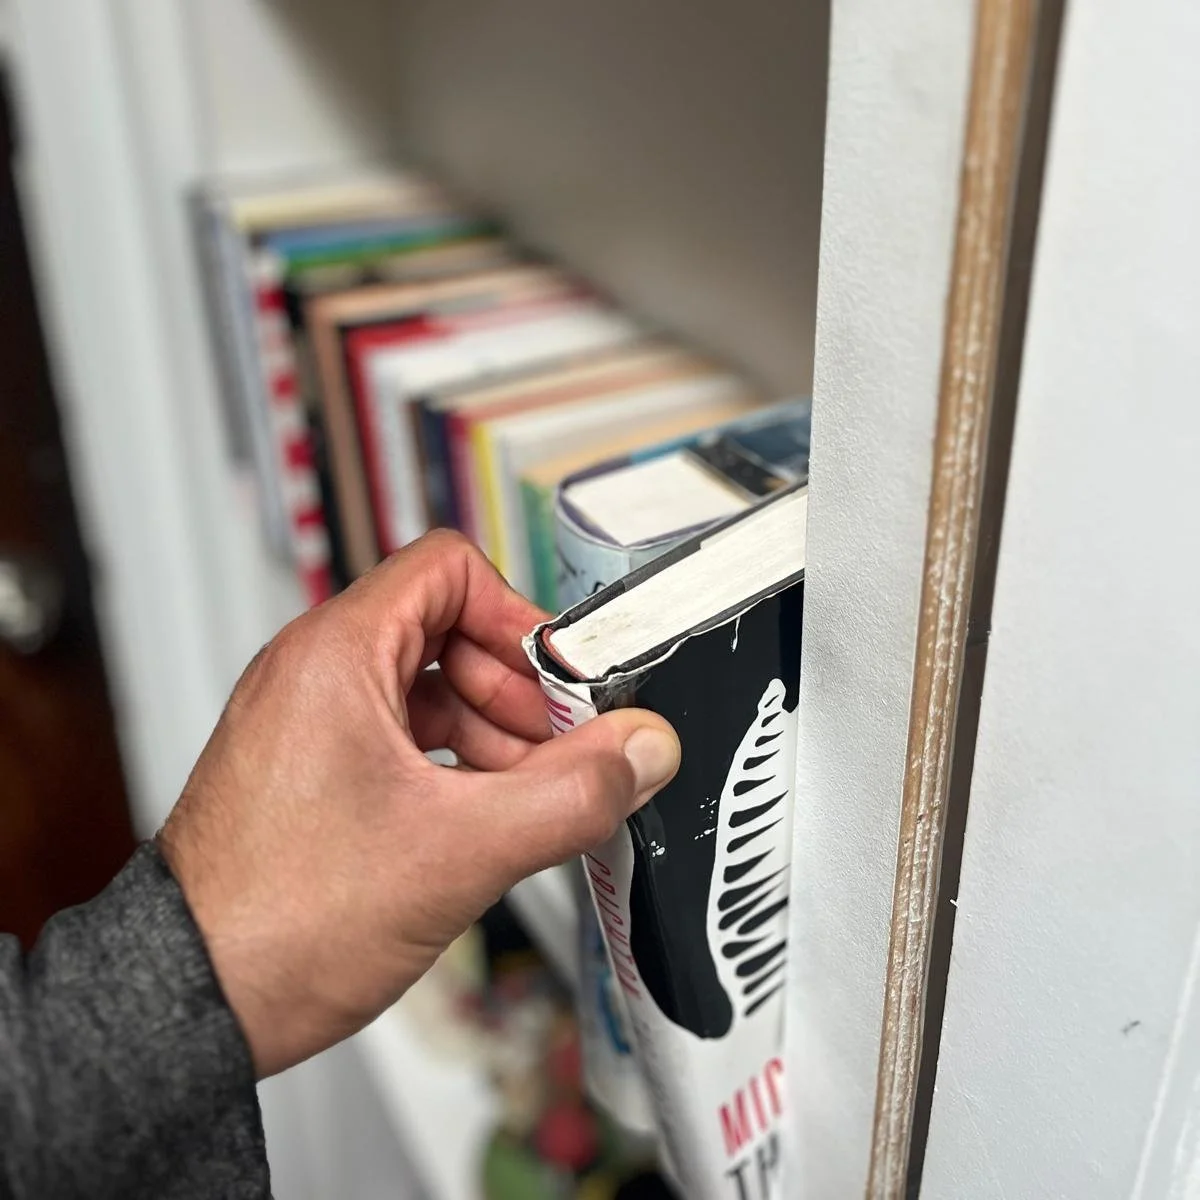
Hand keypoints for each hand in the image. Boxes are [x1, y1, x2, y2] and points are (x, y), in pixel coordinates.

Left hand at [158, 530, 679, 1077]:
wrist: (193, 1002)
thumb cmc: (282, 918)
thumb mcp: (460, 850)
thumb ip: (570, 794)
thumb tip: (642, 751)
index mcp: (337, 655)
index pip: (449, 570)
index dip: (520, 618)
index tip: (564, 682)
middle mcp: (316, 673)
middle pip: (450, 631)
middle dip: (519, 691)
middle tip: (564, 752)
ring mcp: (311, 721)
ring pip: (431, 689)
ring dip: (495, 735)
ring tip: (529, 800)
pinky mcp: (313, 768)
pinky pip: (405, 735)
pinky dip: (456, 764)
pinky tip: (486, 819)